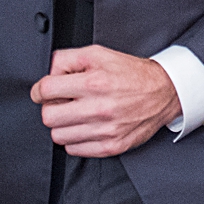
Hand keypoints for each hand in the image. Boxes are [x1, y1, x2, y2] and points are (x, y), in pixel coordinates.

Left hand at [30, 46, 181, 156]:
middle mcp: (99, 108)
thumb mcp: (99, 53)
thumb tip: (49, 73)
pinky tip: (84, 126)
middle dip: (50, 107)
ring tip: (74, 115)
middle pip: (49, 117)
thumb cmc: (130, 73)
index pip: (46, 90)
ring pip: (59, 136)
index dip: (40, 90)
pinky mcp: (111, 146)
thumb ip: (68, 59)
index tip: (43, 91)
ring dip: (62, 125)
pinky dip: (74, 139)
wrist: (163, 92)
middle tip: (61, 103)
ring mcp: (105, 130)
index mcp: (94, 82)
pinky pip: (74, 150)